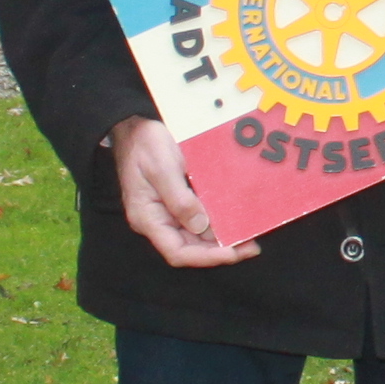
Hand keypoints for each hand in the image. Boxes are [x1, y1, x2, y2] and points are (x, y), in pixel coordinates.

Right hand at [110, 119, 258, 267]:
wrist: (134, 125)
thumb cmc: (144, 144)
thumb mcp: (162, 168)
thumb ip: (180, 199)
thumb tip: (201, 225)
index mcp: (148, 218)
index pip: (177, 252)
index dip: (206, 257)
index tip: (233, 252)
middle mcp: (158, 221)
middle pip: (190, 248)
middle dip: (220, 251)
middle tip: (250, 247)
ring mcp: (167, 212)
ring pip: (196, 236)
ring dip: (221, 239)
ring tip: (249, 237)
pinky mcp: (177, 201)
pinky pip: (198, 219)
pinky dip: (216, 222)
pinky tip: (234, 219)